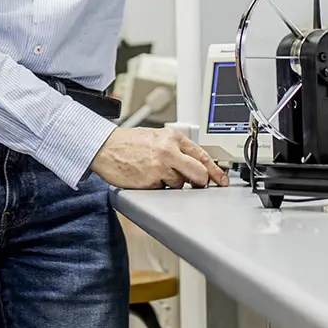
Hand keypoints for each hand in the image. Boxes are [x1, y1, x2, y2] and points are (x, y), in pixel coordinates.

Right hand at [90, 127, 229, 190]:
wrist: (104, 147)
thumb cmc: (128, 143)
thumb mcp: (156, 137)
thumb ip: (176, 148)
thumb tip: (194, 164)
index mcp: (172, 137)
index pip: (202, 155)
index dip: (216, 171)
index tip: (222, 180)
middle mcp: (169, 151)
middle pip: (199, 173)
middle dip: (200, 182)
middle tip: (195, 184)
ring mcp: (160, 167)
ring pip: (180, 184)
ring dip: (172, 183)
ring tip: (154, 171)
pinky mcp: (150, 181)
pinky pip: (163, 190)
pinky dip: (157, 186)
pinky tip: (146, 176)